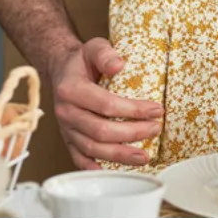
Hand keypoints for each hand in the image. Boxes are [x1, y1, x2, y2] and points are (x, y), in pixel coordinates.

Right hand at [48, 38, 162, 169]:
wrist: (61, 69)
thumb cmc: (82, 59)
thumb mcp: (93, 46)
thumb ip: (105, 53)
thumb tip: (119, 65)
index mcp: (71, 89)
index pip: (106, 105)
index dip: (133, 110)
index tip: (156, 110)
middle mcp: (66, 112)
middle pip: (101, 131)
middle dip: (132, 134)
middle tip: (155, 129)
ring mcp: (66, 129)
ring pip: (92, 149)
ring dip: (120, 155)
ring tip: (144, 156)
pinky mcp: (68, 139)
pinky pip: (79, 158)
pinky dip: (95, 167)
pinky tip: (113, 170)